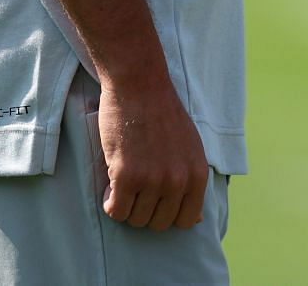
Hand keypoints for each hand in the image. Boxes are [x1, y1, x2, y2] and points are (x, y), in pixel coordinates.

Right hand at [96, 79, 209, 230]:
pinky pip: (115, 210)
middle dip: (144, 209)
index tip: (156, 198)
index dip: (167, 212)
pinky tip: (111, 182)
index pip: (186, 221)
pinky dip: (109, 201)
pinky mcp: (126, 175)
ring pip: (134, 219)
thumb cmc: (162, 113)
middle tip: (135, 187)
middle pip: (157, 223)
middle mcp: (178, 181)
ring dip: (125, 203)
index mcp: (197, 174)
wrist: (139, 83)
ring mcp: (153, 180)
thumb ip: (192, 181)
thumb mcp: (190, 147)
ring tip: (123, 179)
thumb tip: (197, 220)